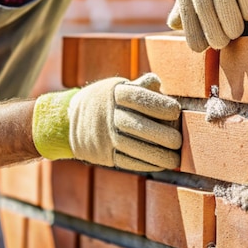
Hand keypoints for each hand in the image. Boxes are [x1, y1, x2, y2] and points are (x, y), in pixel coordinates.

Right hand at [32, 73, 180, 171]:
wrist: (68, 120)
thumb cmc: (104, 100)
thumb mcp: (117, 87)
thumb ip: (139, 86)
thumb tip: (158, 83)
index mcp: (114, 93)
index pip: (139, 97)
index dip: (159, 105)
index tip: (176, 112)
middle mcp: (107, 113)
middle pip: (136, 125)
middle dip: (161, 134)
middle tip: (179, 140)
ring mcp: (102, 135)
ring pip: (132, 146)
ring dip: (157, 155)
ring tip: (175, 159)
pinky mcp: (101, 153)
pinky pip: (126, 160)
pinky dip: (145, 164)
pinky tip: (160, 164)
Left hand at [168, 0, 247, 51]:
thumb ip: (186, 7)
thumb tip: (173, 24)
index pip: (186, 6)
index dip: (191, 29)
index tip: (199, 49)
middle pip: (203, 0)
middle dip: (211, 26)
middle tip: (221, 44)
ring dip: (230, 17)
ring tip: (235, 33)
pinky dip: (246, 2)